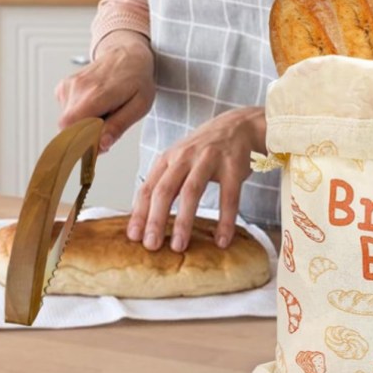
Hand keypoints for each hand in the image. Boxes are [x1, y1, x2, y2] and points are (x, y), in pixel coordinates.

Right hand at [56, 30, 154, 151]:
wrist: (128, 55)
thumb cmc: (136, 79)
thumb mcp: (139, 106)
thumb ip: (118, 126)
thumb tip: (101, 144)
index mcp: (96, 94)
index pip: (71, 129)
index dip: (81, 144)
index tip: (98, 146)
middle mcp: (78, 88)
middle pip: (67, 129)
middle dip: (84, 138)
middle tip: (105, 133)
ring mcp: (68, 86)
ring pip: (67, 123)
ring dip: (83, 127)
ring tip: (103, 115)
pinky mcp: (64, 87)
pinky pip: (66, 113)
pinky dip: (79, 117)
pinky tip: (94, 108)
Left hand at [127, 107, 267, 251]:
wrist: (238, 126)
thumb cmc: (204, 150)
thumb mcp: (179, 160)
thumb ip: (164, 183)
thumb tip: (144, 218)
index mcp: (167, 159)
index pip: (148, 188)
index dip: (139, 213)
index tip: (134, 237)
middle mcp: (184, 157)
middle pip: (164, 190)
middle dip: (155, 219)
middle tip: (151, 245)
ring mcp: (208, 160)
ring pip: (191, 192)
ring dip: (183, 221)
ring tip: (178, 246)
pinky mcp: (232, 166)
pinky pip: (228, 197)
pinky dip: (225, 220)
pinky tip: (221, 240)